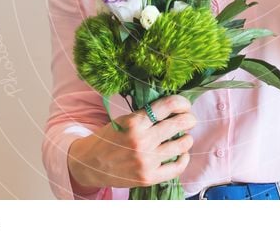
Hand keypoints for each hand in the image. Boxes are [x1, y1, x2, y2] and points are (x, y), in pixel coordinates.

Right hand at [67, 94, 195, 189]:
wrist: (89, 164)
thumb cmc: (108, 138)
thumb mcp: (124, 120)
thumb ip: (146, 115)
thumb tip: (173, 108)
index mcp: (134, 122)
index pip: (167, 106)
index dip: (182, 103)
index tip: (186, 105)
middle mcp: (142, 141)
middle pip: (178, 124)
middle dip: (189, 119)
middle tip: (190, 119)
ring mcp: (146, 161)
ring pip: (181, 145)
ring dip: (187, 139)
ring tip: (185, 137)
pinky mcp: (148, 177)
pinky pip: (176, 167)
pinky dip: (184, 159)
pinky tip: (182, 154)